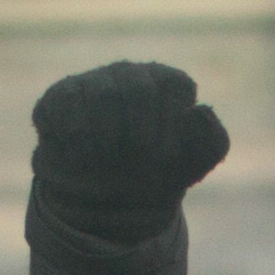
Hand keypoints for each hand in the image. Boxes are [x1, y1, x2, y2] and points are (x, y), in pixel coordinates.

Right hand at [30, 62, 229, 221]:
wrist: (110, 199)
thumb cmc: (159, 173)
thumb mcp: (194, 164)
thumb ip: (212, 139)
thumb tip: (200, 111)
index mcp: (168, 83)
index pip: (176, 84)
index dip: (172, 123)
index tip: (166, 157)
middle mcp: (131, 75)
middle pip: (138, 87)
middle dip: (140, 131)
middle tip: (138, 159)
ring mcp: (95, 81)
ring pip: (102, 94)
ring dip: (108, 139)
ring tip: (109, 162)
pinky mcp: (62, 95)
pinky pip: (68, 104)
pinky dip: (77, 139)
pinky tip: (83, 159)